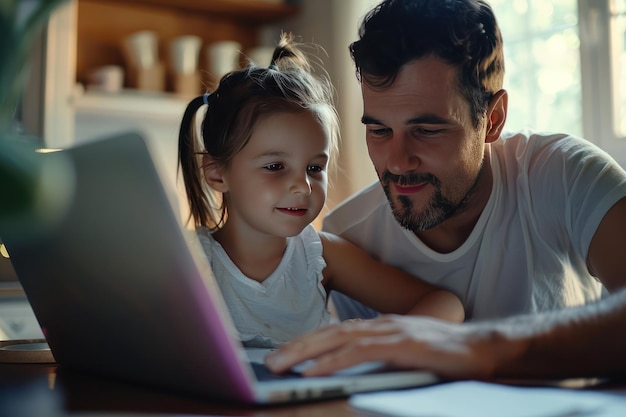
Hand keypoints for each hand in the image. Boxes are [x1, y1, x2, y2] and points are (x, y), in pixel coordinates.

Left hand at [265, 315, 511, 379]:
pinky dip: (335, 361)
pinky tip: (315, 370)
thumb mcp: (405, 353)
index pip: (334, 332)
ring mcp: (391, 332)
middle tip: (269, 362)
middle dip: (296, 347)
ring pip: (338, 340)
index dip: (306, 342)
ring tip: (281, 366)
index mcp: (378, 327)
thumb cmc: (444, 354)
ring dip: (306, 353)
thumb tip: (350, 368)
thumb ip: (380, 356)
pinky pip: (361, 353)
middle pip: (329, 333)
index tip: (283, 354)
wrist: (483, 347)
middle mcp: (380, 325)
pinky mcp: (403, 345)